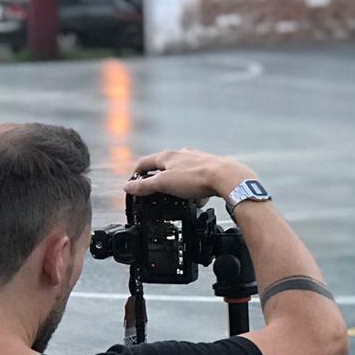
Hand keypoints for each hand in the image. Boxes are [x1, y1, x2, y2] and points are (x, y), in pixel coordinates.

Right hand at [125, 148, 252, 204]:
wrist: (226, 177)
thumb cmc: (196, 177)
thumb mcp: (164, 184)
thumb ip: (144, 186)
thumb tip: (127, 187)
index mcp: (167, 156)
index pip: (144, 163)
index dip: (136, 174)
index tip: (132, 183)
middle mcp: (182, 154)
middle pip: (164, 167)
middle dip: (160, 181)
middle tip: (157, 194)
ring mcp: (197, 160)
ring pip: (182, 174)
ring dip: (178, 187)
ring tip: (179, 199)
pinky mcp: (210, 168)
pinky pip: (198, 181)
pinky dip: (195, 191)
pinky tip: (198, 200)